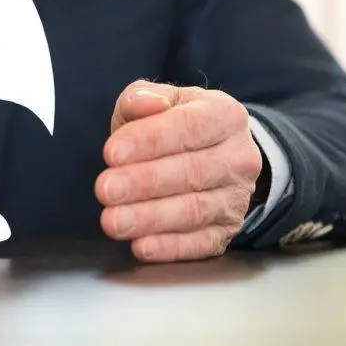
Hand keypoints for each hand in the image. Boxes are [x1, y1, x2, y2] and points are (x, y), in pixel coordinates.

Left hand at [95, 80, 262, 262]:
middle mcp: (239, 157)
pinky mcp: (227, 230)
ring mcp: (237, 197)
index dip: (148, 141)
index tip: (111, 153)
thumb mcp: (159, 101)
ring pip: (194, 210)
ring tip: (113, 221)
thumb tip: (144, 103)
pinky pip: (201, 243)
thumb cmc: (173, 125)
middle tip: (105, 190)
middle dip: (143, 183)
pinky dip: (170, 248)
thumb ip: (143, 98)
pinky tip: (141, 246)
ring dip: (150, 218)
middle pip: (191, 172)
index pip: (187, 127)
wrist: (210, 153)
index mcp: (224, 115)